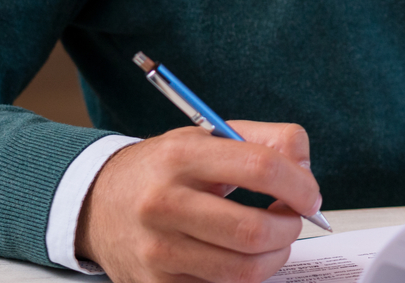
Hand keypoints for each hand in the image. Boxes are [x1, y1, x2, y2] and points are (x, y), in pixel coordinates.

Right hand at [75, 120, 322, 282]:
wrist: (95, 203)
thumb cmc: (163, 169)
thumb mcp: (207, 136)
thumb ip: (266, 140)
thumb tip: (305, 170)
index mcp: (182, 156)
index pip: (261, 167)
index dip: (299, 185)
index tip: (308, 195)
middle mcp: (163, 203)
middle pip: (254, 230)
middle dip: (289, 228)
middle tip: (291, 220)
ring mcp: (156, 249)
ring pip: (242, 270)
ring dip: (274, 257)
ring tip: (271, 240)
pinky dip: (242, 275)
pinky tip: (236, 255)